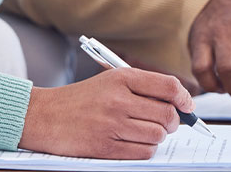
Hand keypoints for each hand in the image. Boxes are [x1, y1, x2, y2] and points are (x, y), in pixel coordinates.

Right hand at [19, 68, 193, 158]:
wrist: (43, 116)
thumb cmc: (80, 99)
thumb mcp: (109, 81)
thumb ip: (142, 88)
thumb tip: (179, 104)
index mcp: (121, 78)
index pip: (168, 86)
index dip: (184, 98)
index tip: (187, 106)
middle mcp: (118, 99)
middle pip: (167, 114)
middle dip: (173, 121)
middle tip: (166, 122)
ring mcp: (112, 124)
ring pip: (158, 135)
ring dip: (157, 136)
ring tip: (144, 131)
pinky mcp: (106, 147)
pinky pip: (143, 152)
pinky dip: (145, 150)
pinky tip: (134, 142)